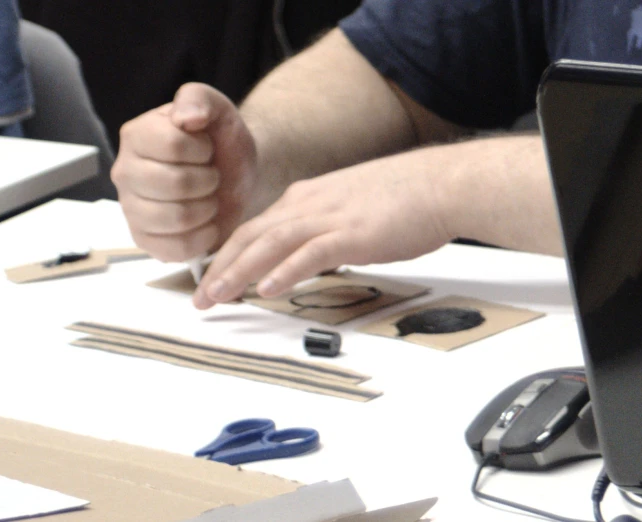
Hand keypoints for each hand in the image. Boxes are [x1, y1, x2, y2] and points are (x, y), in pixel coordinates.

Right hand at [112, 83, 256, 261]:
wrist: (235, 174)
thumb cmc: (220, 140)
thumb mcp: (216, 108)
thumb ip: (199, 100)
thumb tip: (185, 117)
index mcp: (136, 135)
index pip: (171, 145)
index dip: (202, 149)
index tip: (207, 149)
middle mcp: (125, 172)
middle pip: (174, 184)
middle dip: (207, 180)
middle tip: (211, 177)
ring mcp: (131, 209)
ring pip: (177, 218)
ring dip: (207, 209)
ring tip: (209, 198)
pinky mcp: (145, 240)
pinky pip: (176, 249)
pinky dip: (202, 238)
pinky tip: (206, 223)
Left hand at [193, 159, 451, 308]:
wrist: (441, 184)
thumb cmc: (403, 199)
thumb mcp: (349, 208)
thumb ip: (323, 229)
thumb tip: (309, 256)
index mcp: (308, 199)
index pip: (255, 228)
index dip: (228, 255)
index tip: (212, 279)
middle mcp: (310, 204)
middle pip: (252, 236)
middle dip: (221, 268)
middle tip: (200, 298)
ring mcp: (330, 217)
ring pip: (271, 244)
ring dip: (240, 271)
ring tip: (217, 297)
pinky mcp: (353, 233)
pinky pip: (312, 253)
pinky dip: (286, 271)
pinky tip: (268, 288)